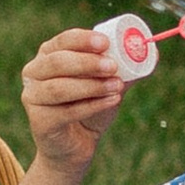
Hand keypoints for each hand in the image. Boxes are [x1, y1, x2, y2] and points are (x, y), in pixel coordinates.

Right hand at [21, 27, 125, 179]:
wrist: (77, 144)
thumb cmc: (90, 106)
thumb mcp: (107, 83)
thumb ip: (124, 69)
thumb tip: (152, 54)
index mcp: (48, 55)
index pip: (63, 40)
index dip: (83, 40)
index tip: (106, 43)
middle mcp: (34, 73)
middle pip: (58, 62)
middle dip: (87, 63)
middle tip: (113, 66)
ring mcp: (32, 97)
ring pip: (60, 88)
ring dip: (92, 86)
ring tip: (117, 86)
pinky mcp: (39, 121)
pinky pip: (66, 111)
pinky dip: (92, 105)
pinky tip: (111, 101)